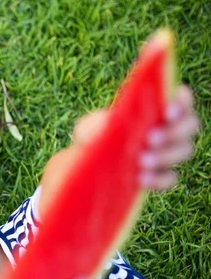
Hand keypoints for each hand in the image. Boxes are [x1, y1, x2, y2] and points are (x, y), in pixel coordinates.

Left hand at [72, 84, 199, 190]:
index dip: (180, 103)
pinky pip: (170, 177)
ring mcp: (170, 152)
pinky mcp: (162, 174)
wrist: (88, 163)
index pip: (181, 99)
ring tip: (141, 160)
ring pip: (184, 150)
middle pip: (189, 125)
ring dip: (166, 155)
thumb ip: (97, 123)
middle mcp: (171, 127)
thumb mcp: (90, 126)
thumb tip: (106, 125)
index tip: (167, 111)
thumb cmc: (94, 135)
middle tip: (150, 138)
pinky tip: (141, 178)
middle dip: (173, 131)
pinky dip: (158, 178)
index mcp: (158, 107)